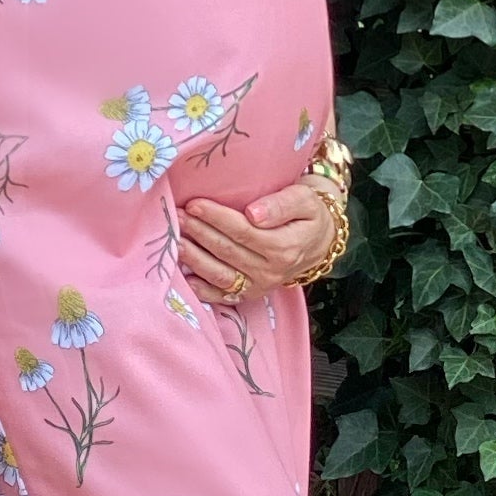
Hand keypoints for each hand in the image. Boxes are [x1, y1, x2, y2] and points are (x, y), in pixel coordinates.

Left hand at [177, 180, 334, 304]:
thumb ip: (281, 205)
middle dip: (199, 233)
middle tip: (177, 216)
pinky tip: (184, 276)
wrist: (319, 241)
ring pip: (221, 275)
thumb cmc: (309, 215)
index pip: (243, 232)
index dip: (216, 218)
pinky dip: (202, 289)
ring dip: (194, 259)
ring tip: (176, 241)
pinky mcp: (251, 293)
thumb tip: (253, 214)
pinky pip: (223, 295)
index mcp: (284, 247)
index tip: (194, 203)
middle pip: (227, 251)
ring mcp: (260, 285)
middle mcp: (270, 271)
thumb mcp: (305, 201)